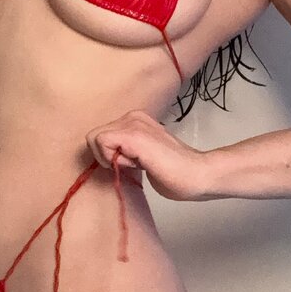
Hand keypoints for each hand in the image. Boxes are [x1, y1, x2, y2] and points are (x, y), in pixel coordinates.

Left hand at [85, 110, 204, 200]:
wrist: (196, 174)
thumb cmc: (174, 173)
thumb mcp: (142, 157)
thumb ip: (126, 152)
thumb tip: (109, 157)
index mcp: (136, 120)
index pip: (102, 136)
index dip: (108, 155)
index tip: (131, 165)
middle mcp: (132, 117)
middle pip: (94, 136)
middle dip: (106, 156)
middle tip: (133, 166)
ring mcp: (133, 123)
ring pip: (94, 138)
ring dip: (110, 158)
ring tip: (137, 164)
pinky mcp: (133, 134)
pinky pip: (101, 142)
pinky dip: (110, 159)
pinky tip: (135, 164)